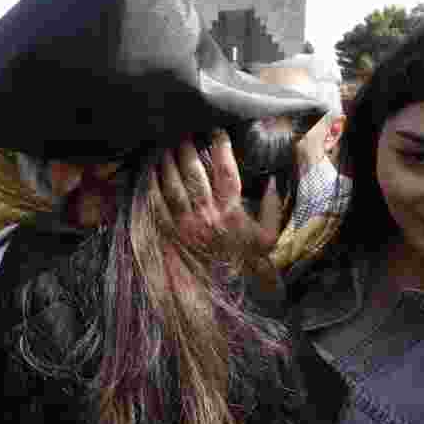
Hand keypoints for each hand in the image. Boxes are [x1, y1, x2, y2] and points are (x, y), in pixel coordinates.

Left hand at [153, 130, 281, 253]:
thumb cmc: (247, 262)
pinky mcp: (168, 233)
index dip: (221, 148)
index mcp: (231, 212)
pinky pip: (156, 204)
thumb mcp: (268, 236)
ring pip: (172, 185)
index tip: (217, 131)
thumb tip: (272, 181)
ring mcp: (184, 225)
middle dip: (188, 149)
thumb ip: (272, 207)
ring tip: (166, 147)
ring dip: (168, 162)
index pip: (226, 171)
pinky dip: (152, 185)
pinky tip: (151, 171)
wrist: (221, 292)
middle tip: (184, 133)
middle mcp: (207, 216)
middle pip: (194, 173)